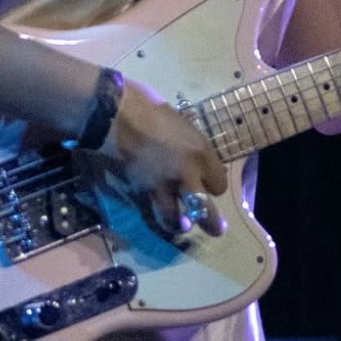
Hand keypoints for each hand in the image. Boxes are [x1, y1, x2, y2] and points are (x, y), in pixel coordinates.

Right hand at [93, 77, 228, 237]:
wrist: (121, 116)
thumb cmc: (154, 112)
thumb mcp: (185, 127)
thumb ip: (195, 149)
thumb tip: (198, 164)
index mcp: (202, 152)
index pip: (219, 183)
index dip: (214, 185)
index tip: (208, 183)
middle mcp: (188, 173)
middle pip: (206, 208)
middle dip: (212, 222)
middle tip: (217, 229)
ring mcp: (165, 185)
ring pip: (177, 217)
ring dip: (180, 225)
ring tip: (183, 227)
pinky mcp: (143, 190)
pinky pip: (155, 209)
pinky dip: (160, 216)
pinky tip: (162, 218)